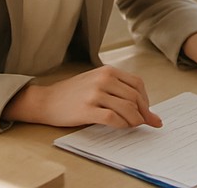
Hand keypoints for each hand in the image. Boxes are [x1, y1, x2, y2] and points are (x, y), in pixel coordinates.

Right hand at [2, 65, 161, 127]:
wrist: (47, 100)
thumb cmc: (73, 93)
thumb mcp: (96, 81)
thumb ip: (116, 87)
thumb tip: (139, 104)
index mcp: (108, 71)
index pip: (137, 83)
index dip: (146, 98)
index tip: (149, 110)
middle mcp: (104, 79)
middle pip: (134, 96)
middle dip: (145, 111)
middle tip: (149, 122)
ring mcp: (95, 93)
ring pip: (126, 107)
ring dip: (135, 119)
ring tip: (137, 126)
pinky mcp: (87, 109)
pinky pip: (112, 118)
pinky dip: (122, 124)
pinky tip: (123, 127)